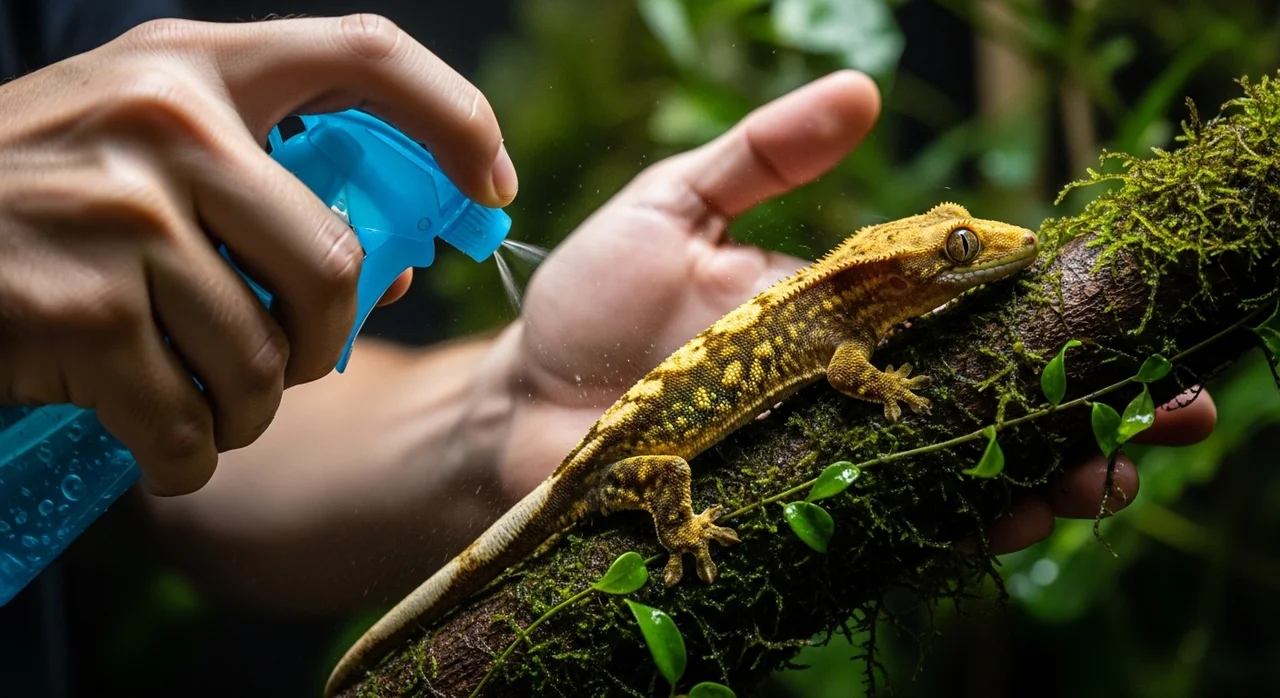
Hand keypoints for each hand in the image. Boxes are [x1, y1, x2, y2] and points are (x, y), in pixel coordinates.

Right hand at [0, 15, 516, 495]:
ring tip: (207, 402)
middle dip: (324, 344)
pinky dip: (190, 456)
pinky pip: (189, 419)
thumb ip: (270, 182)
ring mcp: (120, 216)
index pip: (367, 56)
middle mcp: (167, 124)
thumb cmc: (43, 192)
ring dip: (248, 409)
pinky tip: (168, 445)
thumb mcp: (151, 142)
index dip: (455, 119)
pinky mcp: (76, 310)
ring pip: (265, 358)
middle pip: (336, 263)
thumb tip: (399, 264)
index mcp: (199, 68)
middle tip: (289, 362)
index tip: (491, 189)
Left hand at [488, 70, 1214, 553]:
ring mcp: (821, 457)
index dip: (1041, 310)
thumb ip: (761, 157)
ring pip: (952, 470)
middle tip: (1169, 410)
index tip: (1118, 307)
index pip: (960, 309)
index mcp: (836, 313)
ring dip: (1039, 473)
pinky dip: (948, 524)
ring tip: (1107, 473)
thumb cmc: (591, 304)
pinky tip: (1007, 519)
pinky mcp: (787, 514)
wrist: (519, 403)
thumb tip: (863, 99)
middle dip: (1076, 407)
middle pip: (980, 399)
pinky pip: (882, 526)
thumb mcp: (672, 208)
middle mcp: (845, 390)